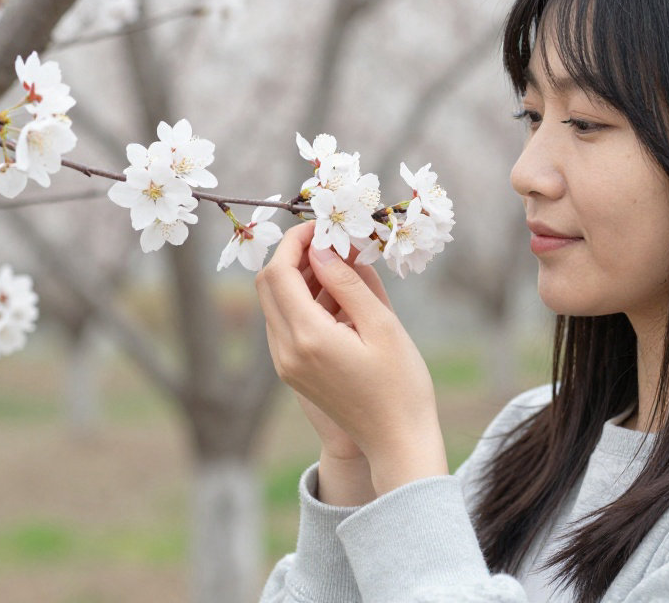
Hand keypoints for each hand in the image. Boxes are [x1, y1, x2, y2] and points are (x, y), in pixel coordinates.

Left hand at [288, 237, 390, 461]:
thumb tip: (322, 249)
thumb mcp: (381, 325)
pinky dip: (304, 300)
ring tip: (344, 266)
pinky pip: (285, 323)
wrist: (397, 441)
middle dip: (294, 255)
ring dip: (300, 277)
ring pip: (274, 302)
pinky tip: (339, 297)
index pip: (279, 272)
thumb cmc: (401, 383)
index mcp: (307, 338)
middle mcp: (285, 352)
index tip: (323, 226)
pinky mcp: (292, 371)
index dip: (296, 240)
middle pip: (267, 284)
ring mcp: (285, 364)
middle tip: (333, 242)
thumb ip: (348, 283)